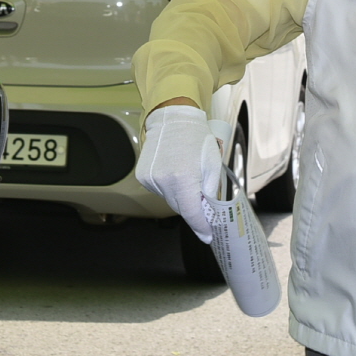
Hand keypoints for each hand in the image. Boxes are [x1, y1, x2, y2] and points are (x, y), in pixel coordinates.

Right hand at [135, 104, 223, 242]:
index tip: (207, 235)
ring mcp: (151, 179)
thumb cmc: (196, 139)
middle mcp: (164, 181)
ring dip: (179, 195)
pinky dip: (168, 187)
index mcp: (184, 179)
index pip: (192, 213)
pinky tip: (173, 171)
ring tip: (186, 175)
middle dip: (192, 207)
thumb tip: (208, 212)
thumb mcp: (212, 165)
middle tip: (202, 198)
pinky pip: (159, 190)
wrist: (173, 119)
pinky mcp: (143, 176)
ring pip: (169, 199)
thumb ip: (209, 191)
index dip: (201, 227)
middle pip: (180, 208)